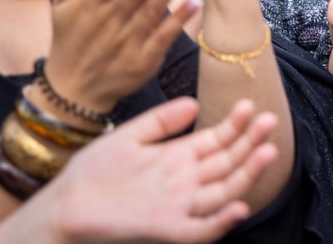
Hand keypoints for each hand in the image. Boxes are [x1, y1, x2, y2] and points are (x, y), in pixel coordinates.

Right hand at [44, 0, 198, 118]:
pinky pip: (164, 37)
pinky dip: (179, 20)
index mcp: (87, 7)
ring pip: (150, 11)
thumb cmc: (70, 40)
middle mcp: (108, 23)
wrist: (73, 92)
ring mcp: (128, 43)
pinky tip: (194, 1)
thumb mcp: (62, 7)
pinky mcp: (145, 60)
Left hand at [48, 98, 277, 243]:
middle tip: (270, 120)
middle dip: (251, 142)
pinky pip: (200, 230)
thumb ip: (161, 121)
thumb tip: (195, 103)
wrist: (61, 208)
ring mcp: (178, 206)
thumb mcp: (127, 137)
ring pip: (224, 192)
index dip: (236, 125)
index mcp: (178, 158)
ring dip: (247, 173)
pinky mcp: (165, 229)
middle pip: (228, 162)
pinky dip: (221, 222)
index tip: (250, 105)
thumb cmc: (91, 174)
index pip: (218, 140)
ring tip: (266, 151)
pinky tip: (237, 206)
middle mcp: (185, 182)